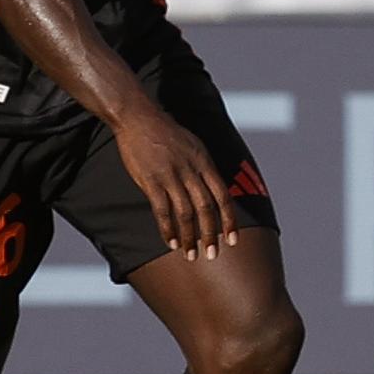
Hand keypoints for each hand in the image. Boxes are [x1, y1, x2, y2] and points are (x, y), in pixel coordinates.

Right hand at [111, 109, 237, 259]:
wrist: (139, 118)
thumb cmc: (167, 133)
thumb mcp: (195, 146)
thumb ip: (204, 169)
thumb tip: (214, 190)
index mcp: (205, 162)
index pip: (223, 196)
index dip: (229, 220)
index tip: (233, 240)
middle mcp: (191, 170)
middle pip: (206, 208)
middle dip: (211, 234)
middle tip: (212, 254)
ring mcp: (171, 176)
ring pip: (185, 214)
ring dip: (189, 237)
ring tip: (190, 254)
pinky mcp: (151, 181)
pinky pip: (162, 211)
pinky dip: (168, 230)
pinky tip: (171, 243)